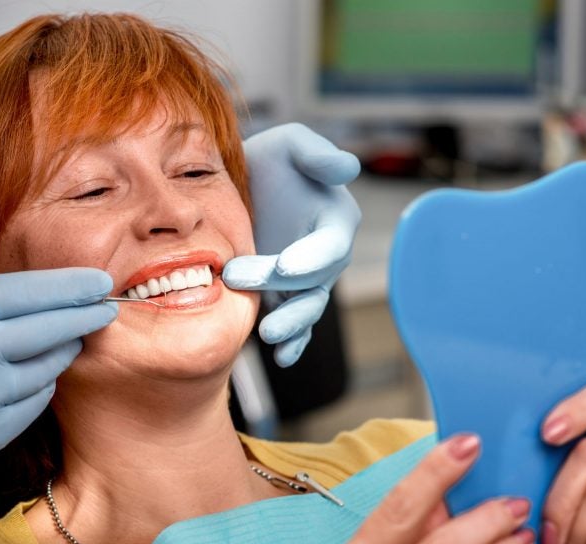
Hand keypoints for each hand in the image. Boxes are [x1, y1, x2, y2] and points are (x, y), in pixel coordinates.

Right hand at [0, 268, 115, 514]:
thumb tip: (32, 295)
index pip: (35, 290)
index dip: (74, 286)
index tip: (100, 282)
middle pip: (55, 326)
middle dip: (87, 315)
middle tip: (106, 309)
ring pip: (50, 366)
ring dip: (61, 352)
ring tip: (64, 343)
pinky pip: (35, 402)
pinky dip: (38, 387)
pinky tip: (30, 379)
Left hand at [222, 123, 360, 366]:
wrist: (238, 186)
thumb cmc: (270, 160)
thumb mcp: (290, 144)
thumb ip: (316, 155)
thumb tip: (348, 168)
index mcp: (335, 220)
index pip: (331, 245)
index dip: (312, 257)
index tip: (285, 265)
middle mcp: (326, 256)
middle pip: (313, 281)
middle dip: (281, 287)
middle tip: (237, 278)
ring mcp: (306, 282)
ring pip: (307, 309)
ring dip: (291, 325)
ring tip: (268, 335)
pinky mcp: (285, 298)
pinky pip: (296, 325)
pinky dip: (293, 344)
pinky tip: (281, 357)